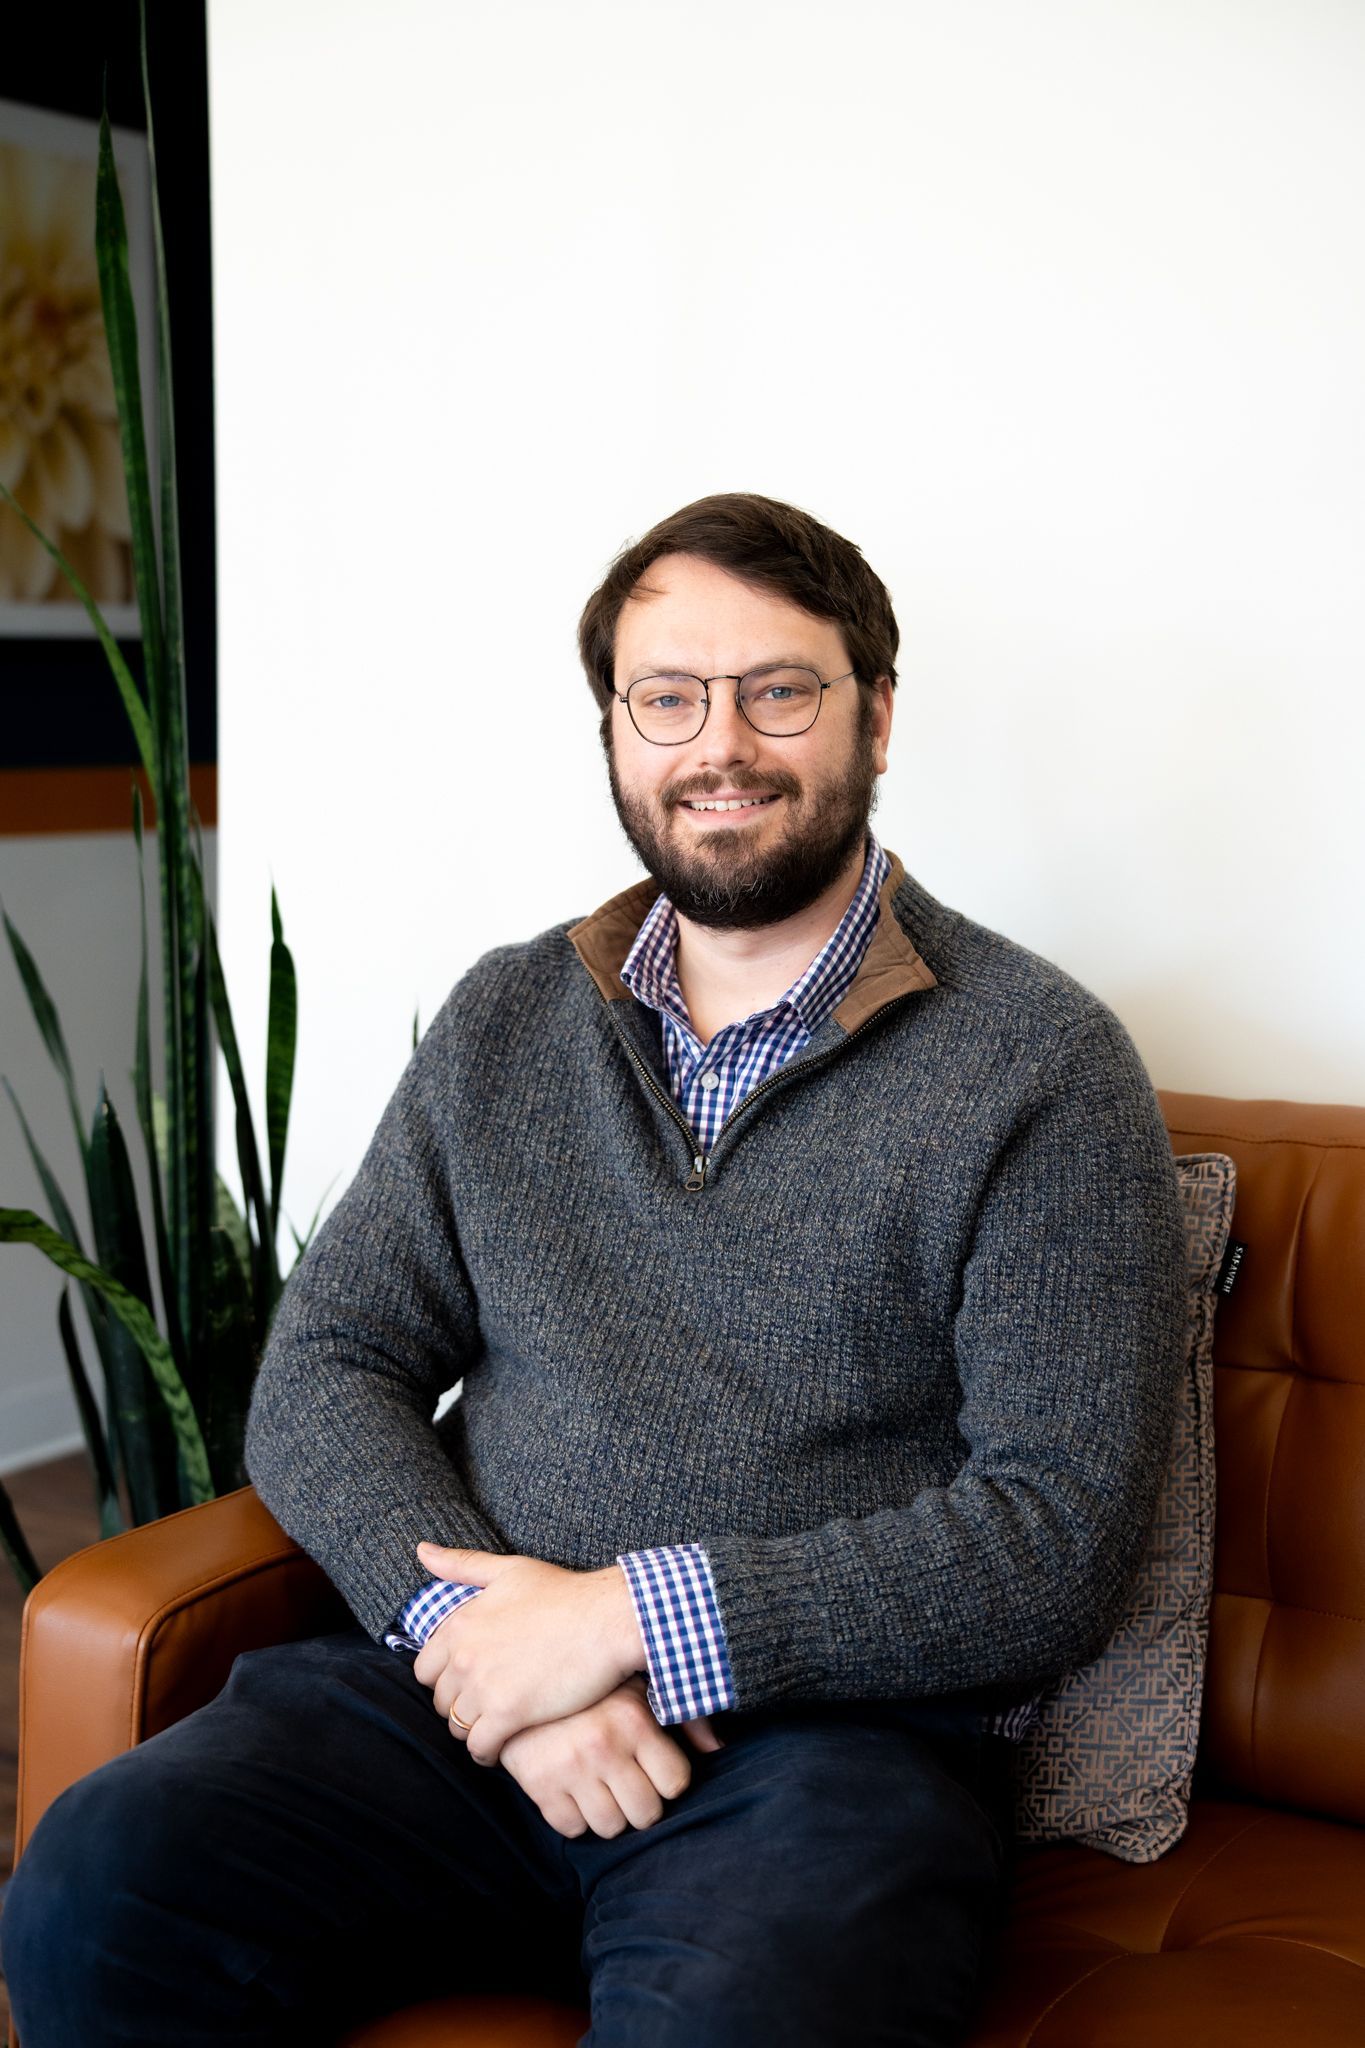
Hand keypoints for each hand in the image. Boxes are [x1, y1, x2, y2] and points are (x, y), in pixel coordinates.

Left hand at [411, 1543, 644, 1764]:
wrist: (605, 1619)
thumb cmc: (564, 1592)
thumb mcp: (509, 1570)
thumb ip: (462, 1564)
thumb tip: (421, 1550)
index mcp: (460, 1623)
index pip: (424, 1668)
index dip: (444, 1678)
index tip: (466, 1681)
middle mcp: (463, 1656)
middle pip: (440, 1701)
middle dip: (458, 1705)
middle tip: (484, 1706)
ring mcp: (484, 1687)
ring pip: (456, 1726)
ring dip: (471, 1730)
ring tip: (493, 1727)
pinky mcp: (508, 1714)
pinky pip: (479, 1747)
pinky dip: (486, 1752)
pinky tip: (501, 1748)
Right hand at [499, 1674, 723, 1839]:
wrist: (518, 1674)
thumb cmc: (590, 1684)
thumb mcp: (637, 1685)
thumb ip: (685, 1713)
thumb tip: (717, 1748)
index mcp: (633, 1719)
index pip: (676, 1782)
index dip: (668, 1779)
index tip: (654, 1766)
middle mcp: (602, 1745)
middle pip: (647, 1813)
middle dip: (641, 1802)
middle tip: (628, 1781)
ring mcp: (568, 1768)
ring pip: (611, 1827)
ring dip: (608, 1812)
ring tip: (600, 1784)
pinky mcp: (538, 1786)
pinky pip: (572, 1829)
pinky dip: (574, 1816)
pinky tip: (572, 1787)